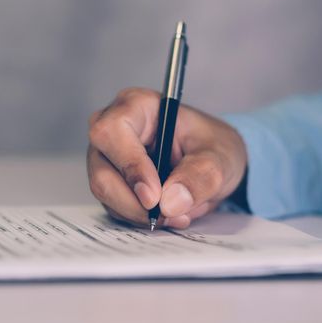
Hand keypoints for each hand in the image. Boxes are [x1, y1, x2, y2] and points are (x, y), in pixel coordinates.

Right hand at [87, 87, 246, 228]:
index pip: (112, 132)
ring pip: (104, 192)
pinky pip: (113, 205)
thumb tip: (170, 202)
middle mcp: (113, 129)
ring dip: (138, 212)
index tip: (154, 196)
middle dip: (133, 201)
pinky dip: (138, 216)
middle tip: (166, 214)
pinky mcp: (110, 180)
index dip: (130, 166)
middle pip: (102, 170)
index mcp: (137, 106)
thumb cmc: (212, 146)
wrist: (212, 163)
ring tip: (175, 214)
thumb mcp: (219, 157)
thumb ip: (200, 176)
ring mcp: (107, 156)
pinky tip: (165, 213)